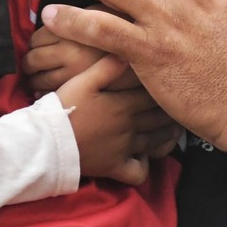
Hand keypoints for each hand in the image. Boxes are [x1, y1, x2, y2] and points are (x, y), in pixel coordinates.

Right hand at [54, 51, 179, 183]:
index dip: (164, 90)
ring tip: (173, 128)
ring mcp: (124, 150)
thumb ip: (106, 67)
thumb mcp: (82, 81)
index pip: (153, 96)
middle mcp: (129, 128)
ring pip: (155, 143)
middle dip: (170, 112)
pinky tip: (143, 158)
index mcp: (123, 106)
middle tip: (179, 105)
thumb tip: (127, 53)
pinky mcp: (115, 168)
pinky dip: (144, 167)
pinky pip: (138, 173)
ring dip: (167, 135)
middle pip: (159, 119)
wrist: (47, 141)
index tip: (172, 84)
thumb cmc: (63, 108)